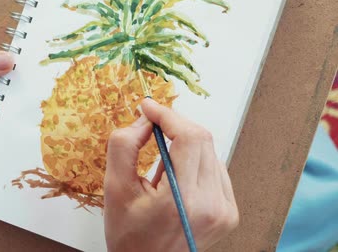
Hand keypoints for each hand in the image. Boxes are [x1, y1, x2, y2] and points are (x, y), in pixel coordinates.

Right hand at [104, 98, 238, 251]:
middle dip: (175, 125)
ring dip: (185, 143)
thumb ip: (124, 146)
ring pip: (210, 152)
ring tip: (161, 157)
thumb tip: (144, 120)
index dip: (168, 116)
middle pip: (202, 140)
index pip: (189, 138)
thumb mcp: (114, 188)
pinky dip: (196, 161)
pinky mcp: (229, 213)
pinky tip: (176, 172)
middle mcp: (212, 205)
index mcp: (183, 200)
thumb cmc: (128, 235)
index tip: (148, 108)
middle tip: (151, 124)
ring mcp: (225, 210)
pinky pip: (216, 170)